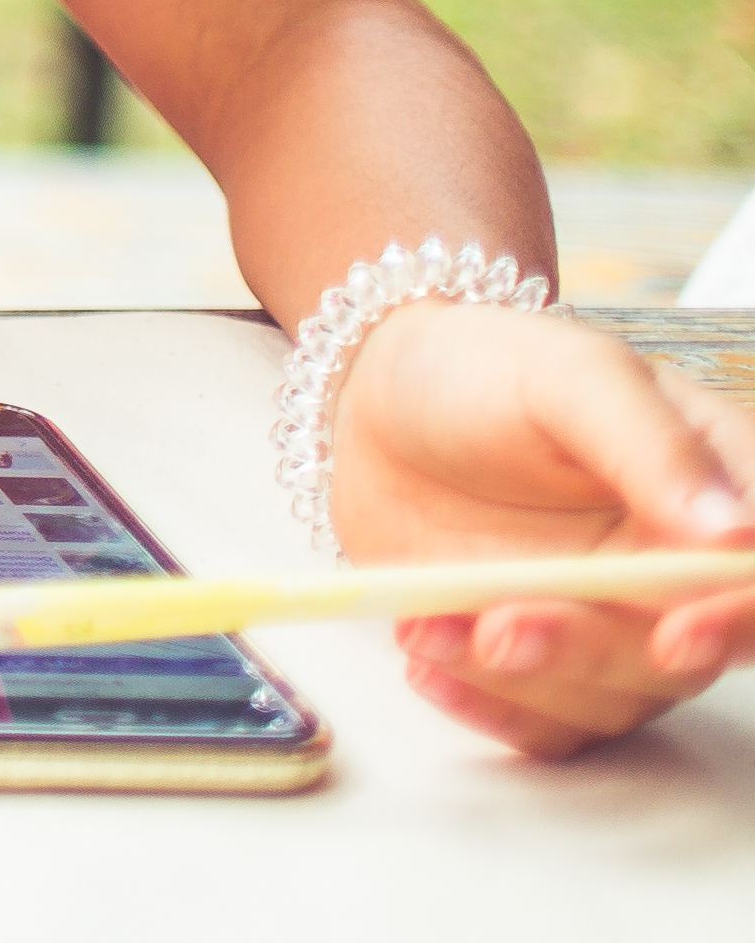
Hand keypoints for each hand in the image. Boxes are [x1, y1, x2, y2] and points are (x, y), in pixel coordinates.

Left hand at [331, 301, 754, 752]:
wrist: (375, 398)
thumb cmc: (486, 369)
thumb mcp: (569, 376)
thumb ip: (652, 446)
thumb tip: (740, 531)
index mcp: (721, 499)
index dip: (739, 621)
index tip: (677, 631)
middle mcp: (682, 577)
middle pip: (687, 655)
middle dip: (595, 652)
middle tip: (506, 624)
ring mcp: (617, 625)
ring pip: (611, 696)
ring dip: (517, 676)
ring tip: (427, 623)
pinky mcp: (550, 663)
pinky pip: (549, 724)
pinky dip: (487, 706)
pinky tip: (425, 662)